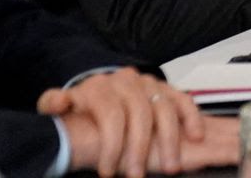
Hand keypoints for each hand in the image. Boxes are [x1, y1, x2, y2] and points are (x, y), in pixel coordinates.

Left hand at [39, 68, 203, 176]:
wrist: (97, 92)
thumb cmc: (81, 106)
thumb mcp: (59, 103)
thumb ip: (54, 102)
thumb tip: (58, 102)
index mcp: (101, 87)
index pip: (112, 115)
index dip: (111, 146)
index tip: (106, 172)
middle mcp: (128, 81)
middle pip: (141, 114)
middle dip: (140, 149)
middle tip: (137, 175)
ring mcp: (150, 83)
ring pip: (166, 109)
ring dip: (171, 140)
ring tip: (171, 166)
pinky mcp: (166, 88)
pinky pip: (184, 100)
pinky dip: (193, 118)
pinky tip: (196, 137)